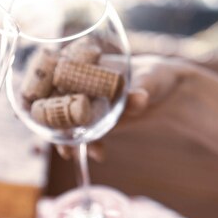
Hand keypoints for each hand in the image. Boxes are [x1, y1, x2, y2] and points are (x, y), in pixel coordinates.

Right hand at [56, 56, 188, 161]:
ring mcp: (87, 103)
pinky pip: (84, 134)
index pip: (59, 74)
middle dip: (54, 122)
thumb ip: (142, 88)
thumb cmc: (157, 75)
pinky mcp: (95, 121)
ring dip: (68, 139)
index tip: (47, 109)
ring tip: (71, 155)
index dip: (48, 91)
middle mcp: (81, 82)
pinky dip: (88, 145)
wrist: (170, 93)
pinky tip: (98, 154)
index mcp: (88, 63)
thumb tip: (139, 98)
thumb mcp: (149, 79)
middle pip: (55, 102)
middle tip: (61, 141)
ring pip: (67, 121)